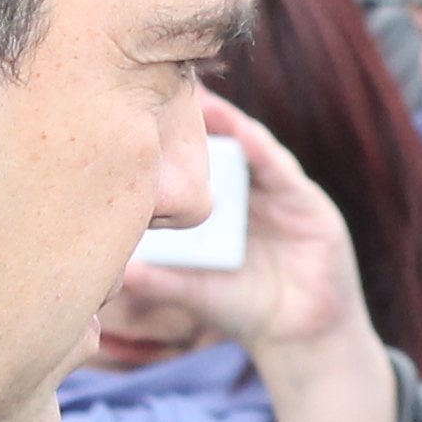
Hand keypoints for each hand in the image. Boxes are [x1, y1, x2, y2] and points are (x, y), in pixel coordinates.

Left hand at [129, 96, 372, 363]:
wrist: (301, 341)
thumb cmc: (246, 312)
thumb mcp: (194, 290)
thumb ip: (159, 278)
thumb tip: (112, 272)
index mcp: (222, 208)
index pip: (193, 165)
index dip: (168, 140)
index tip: (133, 113)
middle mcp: (250, 193)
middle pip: (219, 145)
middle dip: (193, 116)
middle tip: (158, 81)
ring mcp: (279, 194)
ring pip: (248, 146)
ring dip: (225, 120)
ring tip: (195, 95)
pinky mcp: (308, 203)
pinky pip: (281, 169)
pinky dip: (260, 148)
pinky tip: (239, 130)